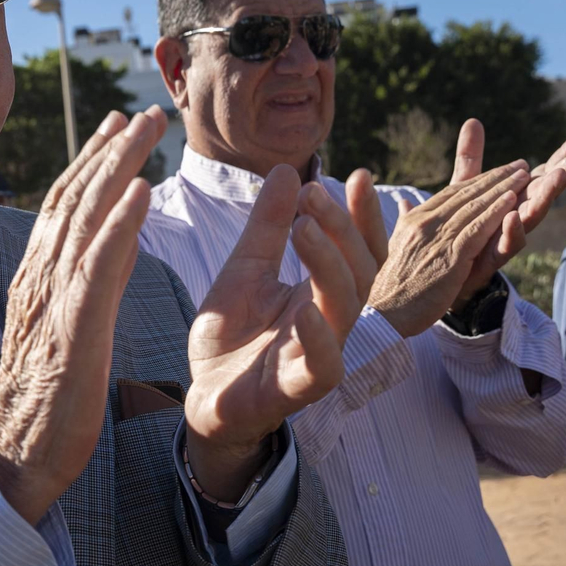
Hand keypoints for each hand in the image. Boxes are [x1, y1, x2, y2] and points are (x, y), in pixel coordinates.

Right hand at [0, 106, 166, 524]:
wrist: (20, 452)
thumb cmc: (48, 397)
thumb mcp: (74, 324)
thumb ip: (94, 279)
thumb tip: (122, 237)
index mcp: (40, 276)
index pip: (66, 204)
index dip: (93, 160)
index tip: (120, 124)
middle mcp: (41, 277)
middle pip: (76, 197)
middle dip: (112, 149)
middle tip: (146, 111)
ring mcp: (53, 299)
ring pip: (85, 218)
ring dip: (119, 167)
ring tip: (147, 130)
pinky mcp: (72, 328)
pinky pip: (97, 266)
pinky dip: (118, 223)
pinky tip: (141, 191)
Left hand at [183, 166, 379, 498]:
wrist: (201, 395)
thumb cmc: (231, 337)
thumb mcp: (244, 269)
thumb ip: (267, 226)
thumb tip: (287, 170)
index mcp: (322, 293)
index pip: (360, 251)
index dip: (363, 217)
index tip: (358, 175)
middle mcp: (330, 321)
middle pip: (359, 272)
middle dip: (341, 230)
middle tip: (314, 194)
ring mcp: (318, 355)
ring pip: (345, 309)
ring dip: (329, 266)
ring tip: (304, 228)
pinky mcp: (297, 389)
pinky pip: (323, 366)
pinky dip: (318, 337)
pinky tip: (304, 309)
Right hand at [369, 157, 530, 337]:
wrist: (386, 315)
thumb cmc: (393, 286)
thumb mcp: (396, 246)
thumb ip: (405, 221)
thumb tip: (404, 201)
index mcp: (414, 220)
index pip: (451, 193)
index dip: (478, 180)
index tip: (500, 170)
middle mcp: (425, 223)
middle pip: (466, 194)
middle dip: (496, 177)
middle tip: (520, 165)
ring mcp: (437, 239)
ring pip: (475, 207)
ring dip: (502, 189)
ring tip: (524, 176)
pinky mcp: (451, 258)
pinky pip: (477, 229)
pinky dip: (496, 213)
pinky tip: (512, 201)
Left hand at [448, 121, 565, 298]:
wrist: (442, 272)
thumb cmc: (460, 227)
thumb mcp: (464, 187)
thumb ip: (471, 158)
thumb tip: (473, 120)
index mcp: (514, 198)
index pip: (544, 174)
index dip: (563, 156)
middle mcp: (516, 215)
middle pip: (547, 190)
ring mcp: (506, 236)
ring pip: (532, 215)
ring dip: (546, 195)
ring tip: (560, 175)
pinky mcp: (490, 256)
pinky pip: (504, 244)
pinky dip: (510, 230)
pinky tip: (513, 216)